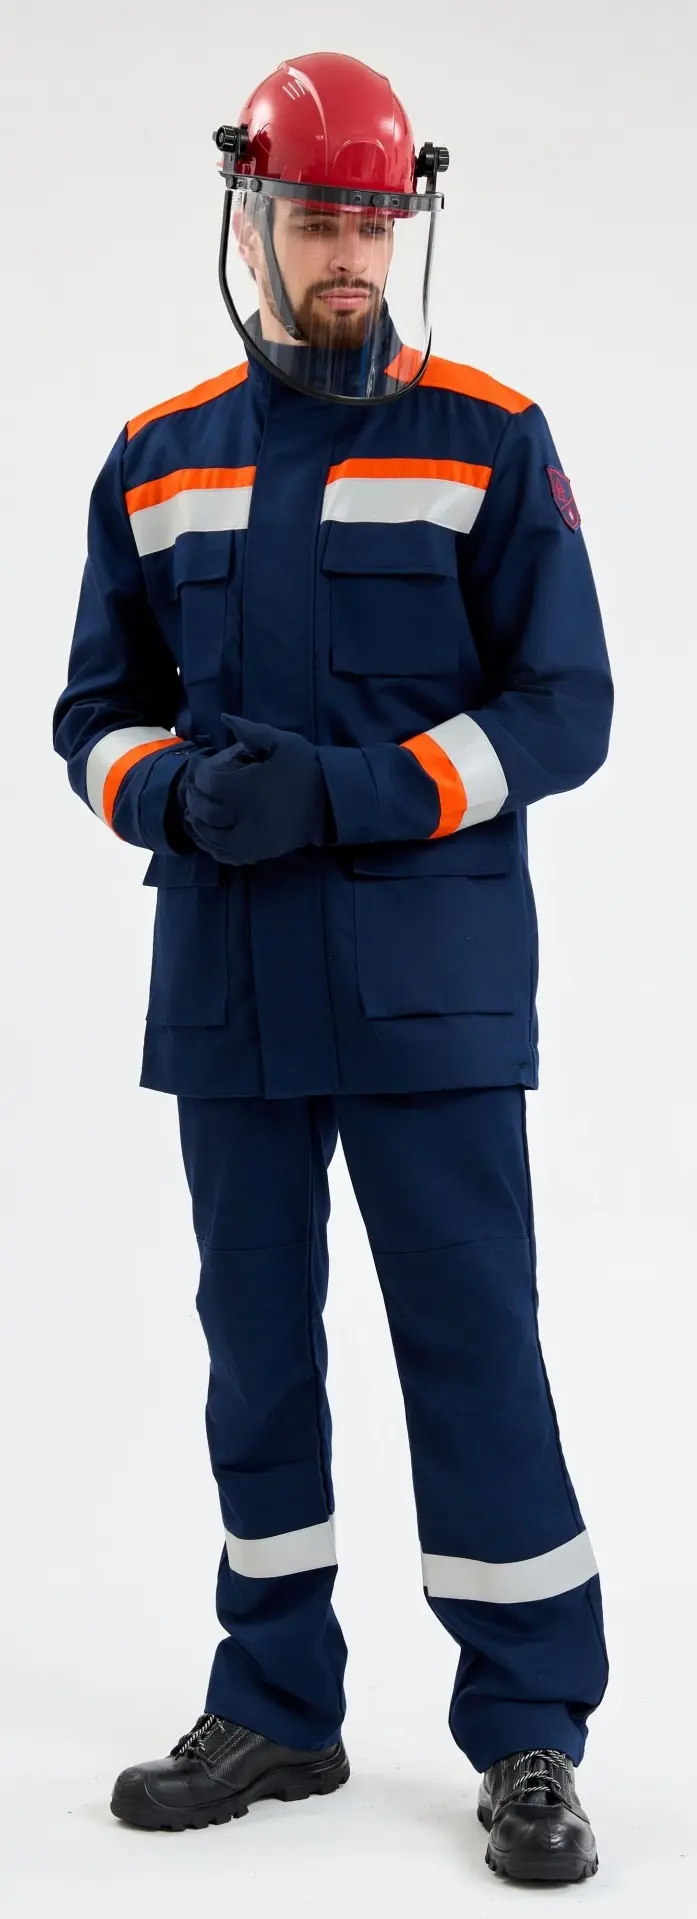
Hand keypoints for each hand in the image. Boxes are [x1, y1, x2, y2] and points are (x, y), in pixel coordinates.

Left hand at [182, 715, 331, 864]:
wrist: (330, 800)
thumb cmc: (305, 767)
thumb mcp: (281, 742)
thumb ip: (250, 731)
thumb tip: (224, 718)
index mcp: (246, 786)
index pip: (208, 782)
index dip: (198, 774)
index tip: (198, 767)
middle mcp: (243, 814)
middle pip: (204, 810)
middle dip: (194, 798)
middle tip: (193, 789)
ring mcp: (250, 838)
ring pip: (210, 835)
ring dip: (198, 824)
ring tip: (195, 812)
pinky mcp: (257, 852)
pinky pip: (225, 854)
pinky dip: (211, 846)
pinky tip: (208, 835)